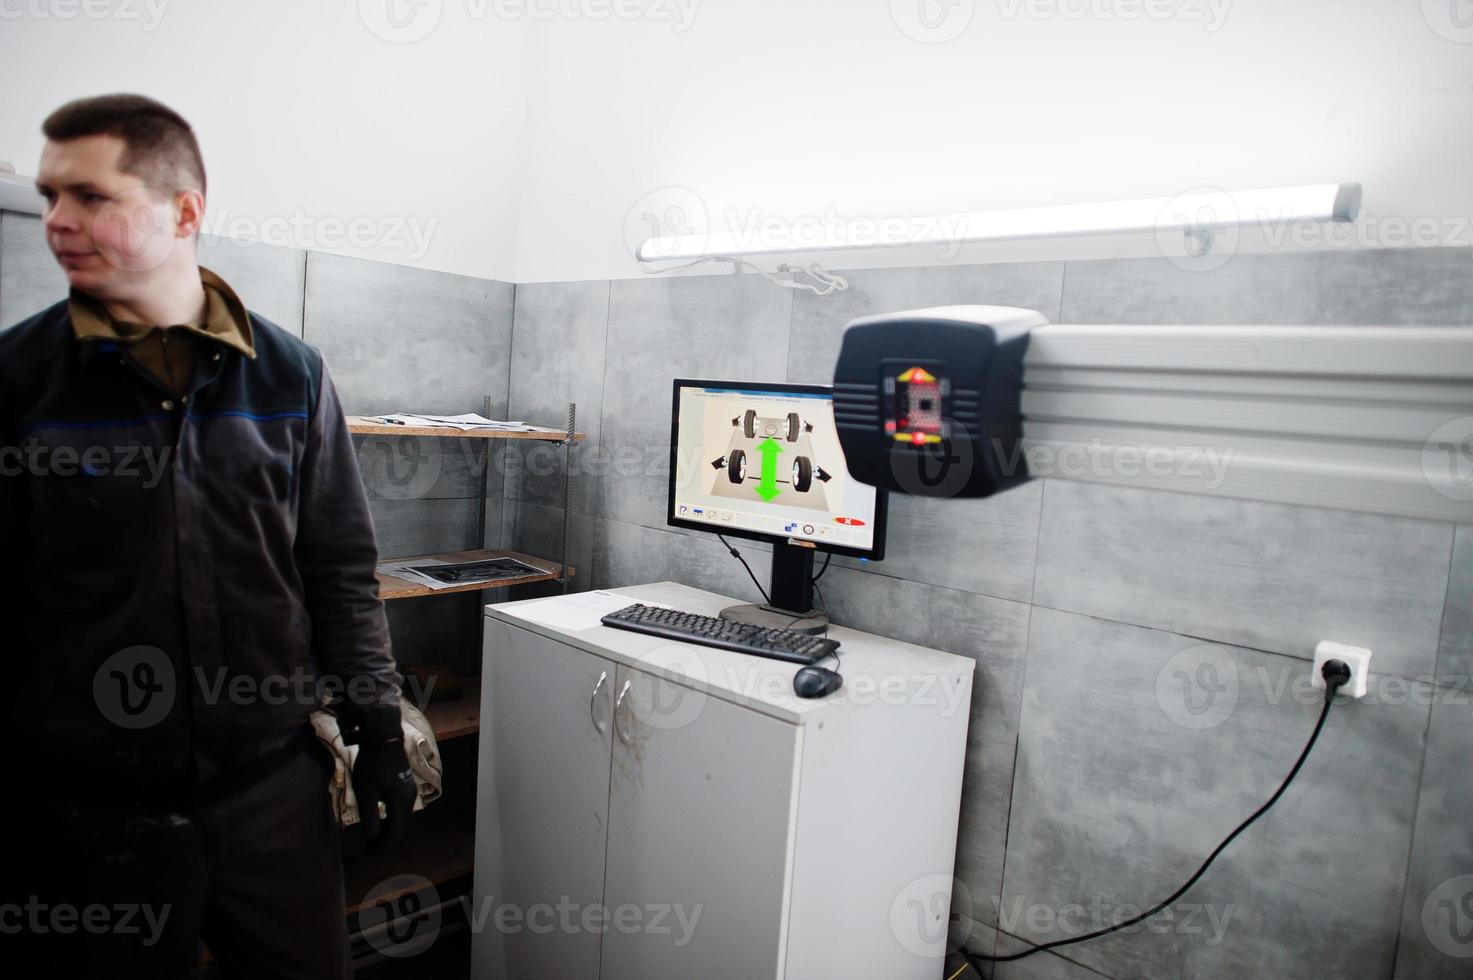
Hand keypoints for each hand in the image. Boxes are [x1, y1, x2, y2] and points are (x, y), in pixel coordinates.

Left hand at [351, 737, 416, 852]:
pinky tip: (383, 817)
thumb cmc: (372, 767)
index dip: (383, 846)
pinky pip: (402, 807)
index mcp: (400, 803)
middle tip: (372, 849)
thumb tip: (372, 838)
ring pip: (402, 816)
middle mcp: (410, 798)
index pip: (394, 832)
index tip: (371, 856)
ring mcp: (410, 789)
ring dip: (390, 828)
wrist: (383, 739)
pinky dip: (393, 817)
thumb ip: (370, 818)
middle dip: (387, 840)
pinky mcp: (406, 782)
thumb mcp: (366, 794)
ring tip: (376, 836)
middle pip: (400, 826)